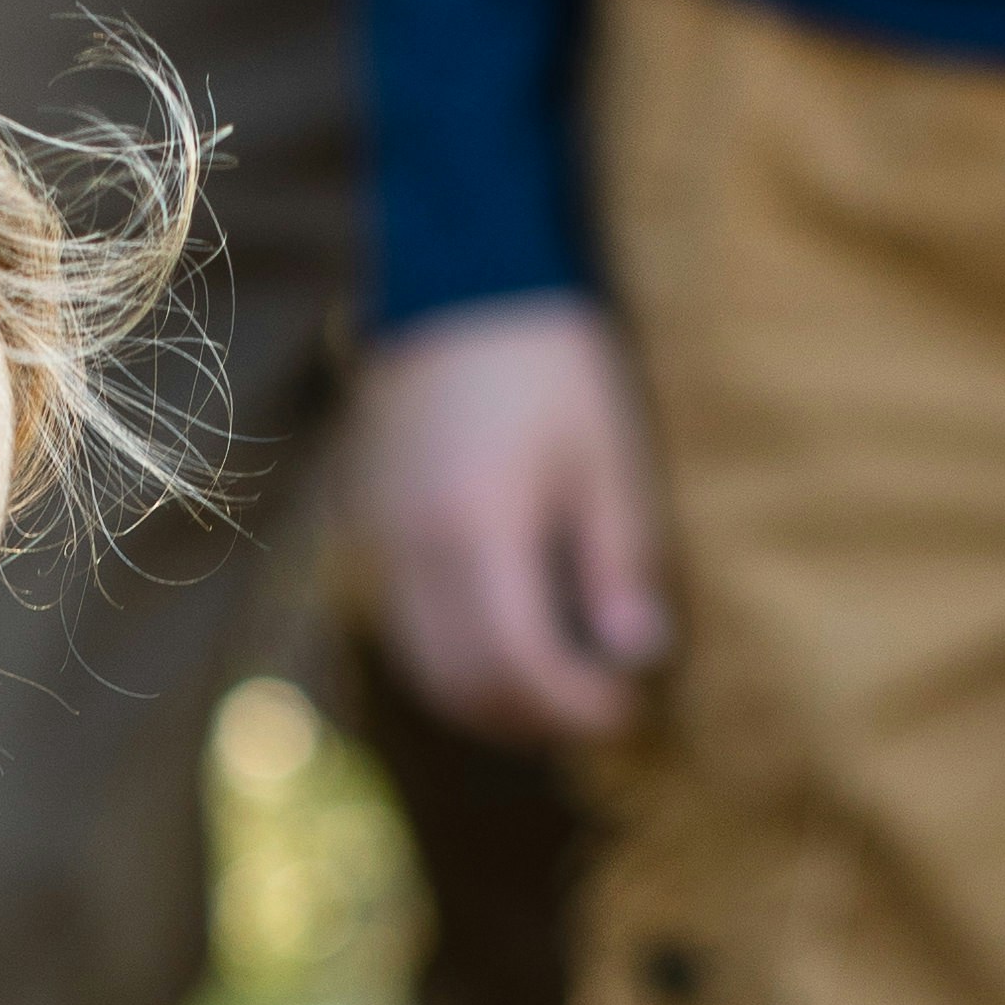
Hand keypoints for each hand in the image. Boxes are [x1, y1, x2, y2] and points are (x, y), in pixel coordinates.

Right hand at [354, 298, 671, 746]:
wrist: (458, 285)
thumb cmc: (550, 366)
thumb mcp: (607, 457)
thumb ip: (618, 560)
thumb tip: (637, 653)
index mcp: (477, 528)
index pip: (518, 663)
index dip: (574, 705)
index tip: (627, 708)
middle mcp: (414, 549)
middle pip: (463, 685)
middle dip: (535, 719)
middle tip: (598, 712)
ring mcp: (380, 545)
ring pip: (425, 670)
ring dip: (491, 703)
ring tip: (557, 692)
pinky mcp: (368, 535)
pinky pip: (405, 633)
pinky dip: (455, 664)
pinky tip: (507, 650)